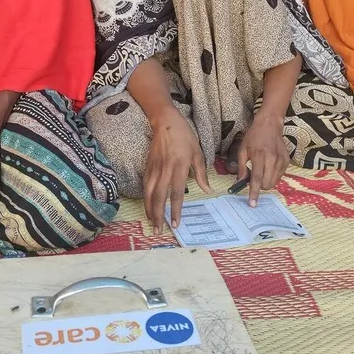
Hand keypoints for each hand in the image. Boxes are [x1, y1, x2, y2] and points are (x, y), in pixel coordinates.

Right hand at [143, 106, 211, 232]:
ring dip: (150, 210)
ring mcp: (154, 169)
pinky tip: (148, 207)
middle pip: (159, 197)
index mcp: (179, 167)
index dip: (176, 210)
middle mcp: (165, 170)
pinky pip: (145, 186)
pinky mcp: (147, 166)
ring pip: (149, 193)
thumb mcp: (198, 153)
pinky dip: (145, 199)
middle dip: (158, 215)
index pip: (176, 193)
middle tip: (159, 230)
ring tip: (152, 223)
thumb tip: (208, 190)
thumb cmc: (185, 137)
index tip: (176, 223)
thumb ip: (202, 173)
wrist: (165, 122)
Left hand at [235, 113, 289, 206]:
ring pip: (274, 182)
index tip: (252, 203)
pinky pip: (279, 176)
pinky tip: (269, 166)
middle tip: (254, 177)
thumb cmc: (253, 137)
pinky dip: (272, 176)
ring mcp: (281, 160)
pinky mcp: (287, 161)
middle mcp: (272, 159)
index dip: (254, 192)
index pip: (257, 179)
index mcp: (259, 156)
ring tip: (262, 169)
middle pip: (267, 184)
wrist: (270, 125)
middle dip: (260, 186)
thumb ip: (242, 168)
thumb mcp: (242, 150)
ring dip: (266, 181)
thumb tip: (239, 183)